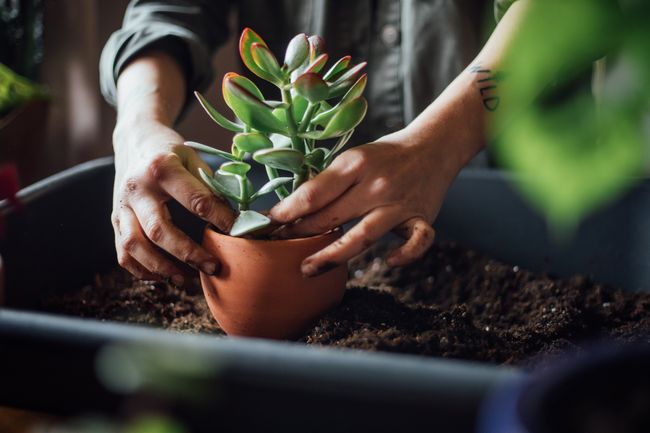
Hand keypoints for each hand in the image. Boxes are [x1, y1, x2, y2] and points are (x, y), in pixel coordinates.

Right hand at [112, 119, 234, 284]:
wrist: (134, 139)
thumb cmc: (171, 151)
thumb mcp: (193, 158)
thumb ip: (211, 186)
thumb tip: (238, 218)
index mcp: (161, 168)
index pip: (195, 201)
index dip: (220, 219)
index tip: (239, 233)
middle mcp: (136, 188)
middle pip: (159, 230)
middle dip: (188, 253)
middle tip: (214, 266)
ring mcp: (121, 206)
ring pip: (135, 246)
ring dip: (162, 268)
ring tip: (187, 278)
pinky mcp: (115, 219)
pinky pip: (123, 253)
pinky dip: (142, 270)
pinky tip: (164, 276)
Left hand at [270, 127, 460, 276]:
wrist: (433, 147)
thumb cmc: (385, 156)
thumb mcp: (353, 157)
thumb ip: (328, 181)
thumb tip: (291, 208)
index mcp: (355, 164)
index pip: (313, 193)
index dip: (286, 211)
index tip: (266, 224)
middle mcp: (376, 184)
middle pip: (331, 216)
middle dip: (299, 233)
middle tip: (278, 247)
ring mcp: (400, 204)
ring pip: (364, 236)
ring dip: (333, 255)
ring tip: (307, 269)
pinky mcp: (422, 218)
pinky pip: (417, 242)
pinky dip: (405, 255)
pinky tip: (388, 261)